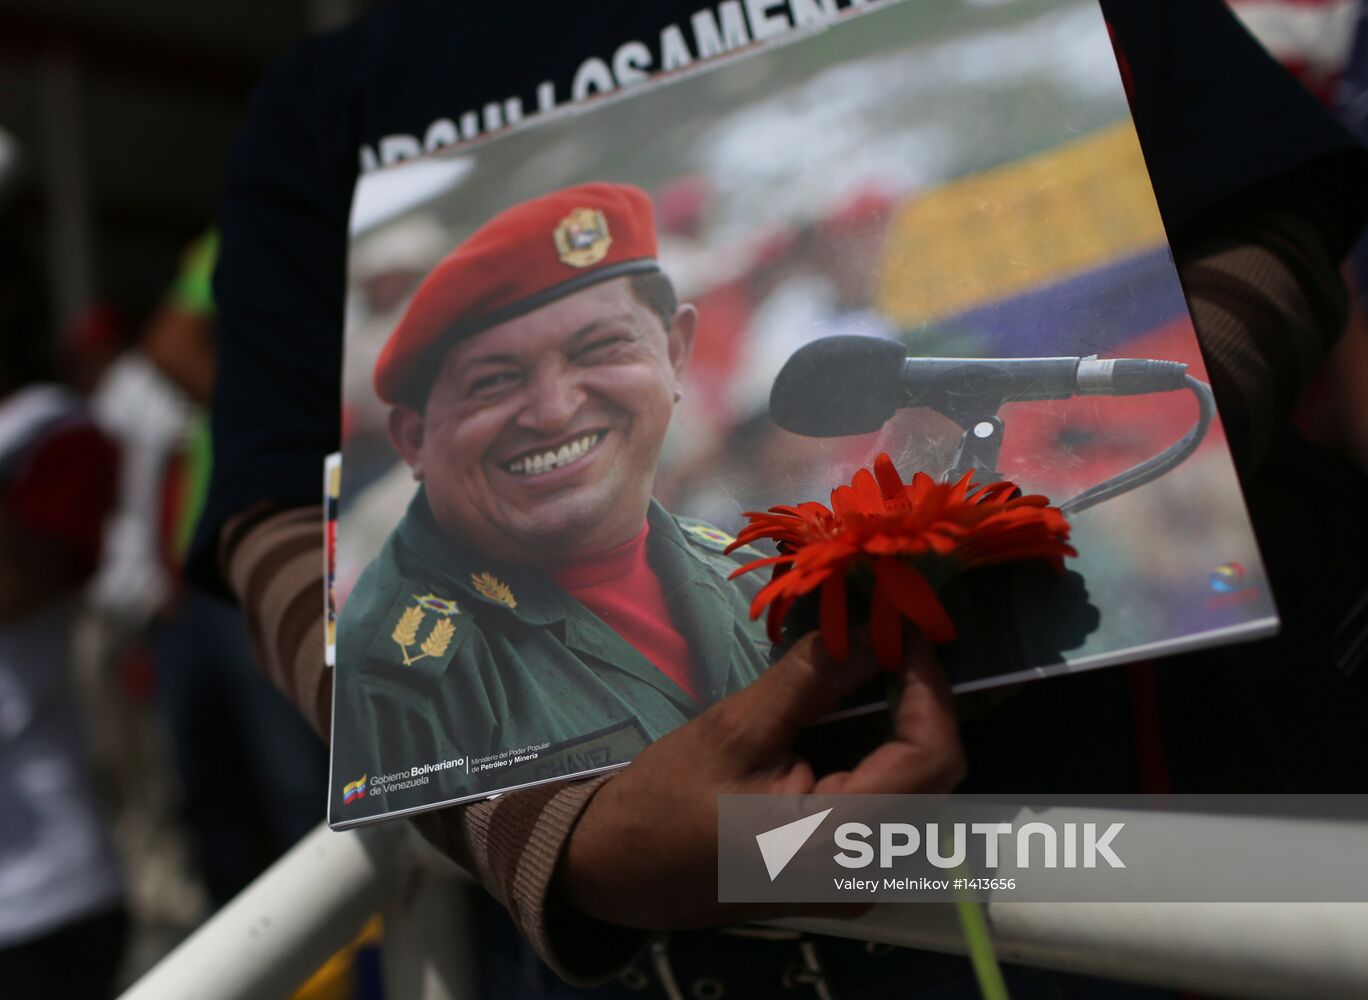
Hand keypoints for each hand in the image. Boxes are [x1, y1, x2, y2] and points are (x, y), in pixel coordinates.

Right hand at [552, 631, 964, 928]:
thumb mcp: (735, 728)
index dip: (929, 687)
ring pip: (919, 787)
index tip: (903, 632)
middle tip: (887, 639)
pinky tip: (852, 714)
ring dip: (902, 722)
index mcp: (836, 843)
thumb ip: (812, 679)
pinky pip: (892, 804)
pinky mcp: (847, 875)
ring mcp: (858, 882)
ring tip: (871, 665)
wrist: (618, 870)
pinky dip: (883, 752)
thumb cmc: (665, 801)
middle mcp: (864, 874)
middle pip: (934, 774)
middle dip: (919, 700)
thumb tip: (871, 628)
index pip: (929, 757)